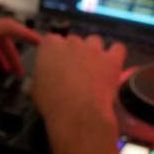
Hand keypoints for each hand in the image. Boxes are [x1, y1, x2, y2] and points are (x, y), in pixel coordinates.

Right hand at [30, 34, 125, 153]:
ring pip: (94, 41)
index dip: (54, 52)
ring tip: (94, 67)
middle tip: (74, 70)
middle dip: (73, 52)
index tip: (55, 64)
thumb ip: (40, 76)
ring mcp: (93, 49)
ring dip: (93, 51)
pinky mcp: (112, 59)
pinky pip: (118, 48)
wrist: (78, 113)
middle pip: (73, 40)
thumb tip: (43, 78)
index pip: (51, 40)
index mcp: (50, 46)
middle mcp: (72, 42)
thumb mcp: (35, 88)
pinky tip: (111, 64)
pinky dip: (115, 54)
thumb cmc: (52, 102)